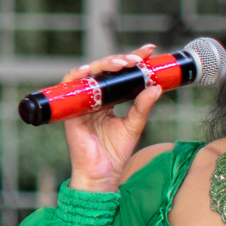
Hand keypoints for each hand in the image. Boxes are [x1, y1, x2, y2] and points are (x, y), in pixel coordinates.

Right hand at [59, 47, 164, 192]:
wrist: (102, 175)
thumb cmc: (114, 154)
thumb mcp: (134, 126)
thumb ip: (142, 107)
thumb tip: (156, 87)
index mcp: (108, 101)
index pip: (119, 75)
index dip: (132, 60)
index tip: (149, 50)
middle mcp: (93, 98)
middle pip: (103, 70)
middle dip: (120, 59)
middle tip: (137, 58)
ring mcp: (81, 103)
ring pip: (88, 74)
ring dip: (103, 64)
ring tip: (122, 63)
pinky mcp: (71, 111)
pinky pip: (69, 88)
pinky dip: (76, 76)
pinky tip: (88, 71)